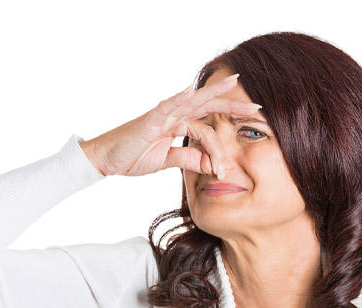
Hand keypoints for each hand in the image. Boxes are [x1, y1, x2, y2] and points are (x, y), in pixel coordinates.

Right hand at [85, 73, 261, 178]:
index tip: (224, 169)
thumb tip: (209, 164)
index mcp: (178, 126)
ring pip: (192, 101)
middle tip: (256, 105)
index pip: (207, 130)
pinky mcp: (148, 121)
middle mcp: (173, 116)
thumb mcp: (166, 161)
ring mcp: (161, 116)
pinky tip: (190, 92)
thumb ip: (187, 159)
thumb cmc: (132, 156)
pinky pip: (165, 107)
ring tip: (232, 83)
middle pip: (207, 106)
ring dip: (213, 92)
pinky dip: (178, 99)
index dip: (219, 149)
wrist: (106, 159)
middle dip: (232, 104)